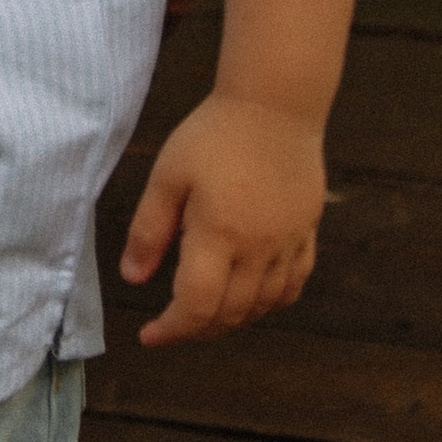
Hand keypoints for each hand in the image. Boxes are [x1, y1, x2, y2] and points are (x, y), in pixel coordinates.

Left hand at [119, 92, 325, 346]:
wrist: (276, 105)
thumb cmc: (214, 135)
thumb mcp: (167, 177)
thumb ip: (148, 230)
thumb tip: (133, 278)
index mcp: (218, 234)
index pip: (197, 306)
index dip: (172, 330)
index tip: (150, 335)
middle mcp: (258, 247)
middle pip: (231, 314)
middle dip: (197, 330)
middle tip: (172, 325)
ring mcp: (289, 242)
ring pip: (264, 306)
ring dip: (233, 320)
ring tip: (205, 313)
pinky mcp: (308, 232)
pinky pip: (293, 285)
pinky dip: (270, 303)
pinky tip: (250, 298)